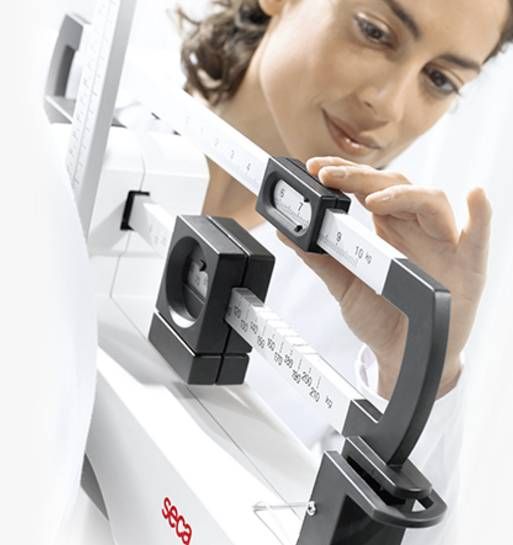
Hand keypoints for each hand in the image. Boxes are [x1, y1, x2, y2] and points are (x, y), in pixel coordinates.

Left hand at [279, 156, 491, 398]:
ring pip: (431, 202)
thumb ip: (318, 257)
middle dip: (361, 176)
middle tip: (330, 176)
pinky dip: (480, 215)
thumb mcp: (344, 285)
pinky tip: (475, 196)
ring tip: (374, 199)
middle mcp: (415, 229)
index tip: (316, 168)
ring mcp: (442, 245)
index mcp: (387, 228)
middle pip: (395, 185)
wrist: (400, 355)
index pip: (367, 186)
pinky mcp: (467, 267)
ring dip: (404, 194)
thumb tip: (286, 231)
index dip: (345, 173)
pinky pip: (478, 237)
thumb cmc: (380, 316)